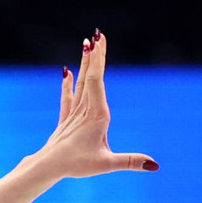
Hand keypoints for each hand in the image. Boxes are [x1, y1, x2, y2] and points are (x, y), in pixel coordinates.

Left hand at [31, 30, 156, 180]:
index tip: (99, 41)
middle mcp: (85, 110)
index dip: (98, 60)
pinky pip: (68, 98)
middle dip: (94, 56)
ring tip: (86, 45)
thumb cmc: (77, 165)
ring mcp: (74, 114)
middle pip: (90, 77)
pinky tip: (66, 71)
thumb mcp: (106, 164)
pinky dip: (67, 84)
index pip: (97, 80)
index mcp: (97, 115)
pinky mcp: (66, 121)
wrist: (47, 167)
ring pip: (80, 84)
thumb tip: (154, 165)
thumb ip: (130, 161)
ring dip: (84, 64)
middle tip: (97, 34)